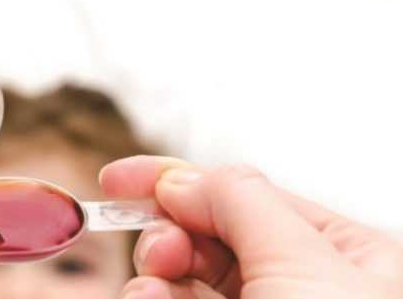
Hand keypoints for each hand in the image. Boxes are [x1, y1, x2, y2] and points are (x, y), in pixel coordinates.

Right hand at [100, 156, 402, 298]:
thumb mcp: (303, 265)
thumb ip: (240, 202)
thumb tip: (179, 178)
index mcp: (346, 256)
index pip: (248, 196)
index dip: (179, 179)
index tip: (118, 177)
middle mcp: (303, 285)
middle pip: (212, 234)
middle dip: (169, 232)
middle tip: (158, 249)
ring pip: (189, 277)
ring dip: (156, 274)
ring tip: (151, 289)